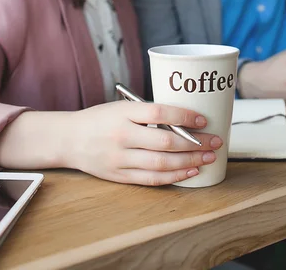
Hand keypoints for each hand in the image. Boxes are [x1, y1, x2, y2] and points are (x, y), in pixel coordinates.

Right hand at [65, 100, 222, 185]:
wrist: (69, 139)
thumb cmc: (100, 118)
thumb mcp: (121, 107)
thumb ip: (147, 113)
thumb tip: (185, 119)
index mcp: (122, 113)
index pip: (158, 112)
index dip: (184, 116)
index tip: (203, 120)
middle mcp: (121, 136)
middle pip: (165, 142)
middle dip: (195, 144)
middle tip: (215, 142)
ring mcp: (120, 158)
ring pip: (161, 164)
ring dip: (189, 162)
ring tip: (208, 158)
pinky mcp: (119, 176)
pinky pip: (151, 179)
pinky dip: (174, 177)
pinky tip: (190, 172)